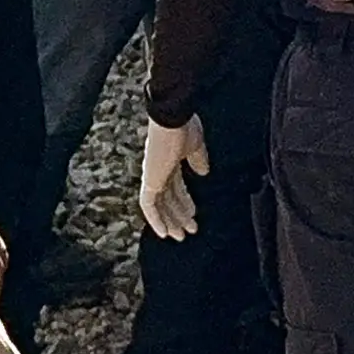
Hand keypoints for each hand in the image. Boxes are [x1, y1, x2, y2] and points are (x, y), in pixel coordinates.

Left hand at [140, 117, 209, 241]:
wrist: (172, 117)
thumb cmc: (184, 125)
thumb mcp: (196, 145)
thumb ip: (198, 160)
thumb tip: (204, 173)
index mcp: (169, 160)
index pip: (175, 186)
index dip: (185, 202)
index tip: (194, 215)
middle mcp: (158, 170)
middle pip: (168, 198)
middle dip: (179, 215)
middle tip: (188, 231)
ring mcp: (153, 175)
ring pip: (159, 205)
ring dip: (170, 221)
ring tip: (181, 236)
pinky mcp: (149, 180)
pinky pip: (148, 205)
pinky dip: (155, 220)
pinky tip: (164, 233)